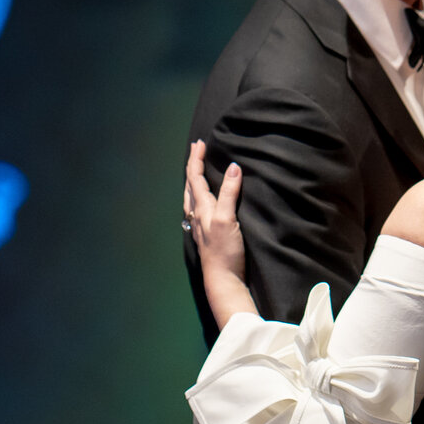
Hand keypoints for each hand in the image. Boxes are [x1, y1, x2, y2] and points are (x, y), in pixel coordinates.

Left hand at [185, 140, 252, 322]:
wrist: (222, 279)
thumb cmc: (224, 251)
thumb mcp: (228, 219)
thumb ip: (230, 193)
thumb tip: (233, 167)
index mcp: (201, 208)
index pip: (195, 177)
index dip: (196, 159)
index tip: (199, 143)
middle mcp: (196, 215)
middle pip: (190, 185)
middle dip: (193, 166)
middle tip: (197, 150)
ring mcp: (199, 226)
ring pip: (191, 197)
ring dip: (193, 181)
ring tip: (196, 172)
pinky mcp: (206, 235)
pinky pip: (197, 209)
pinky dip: (198, 197)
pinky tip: (202, 203)